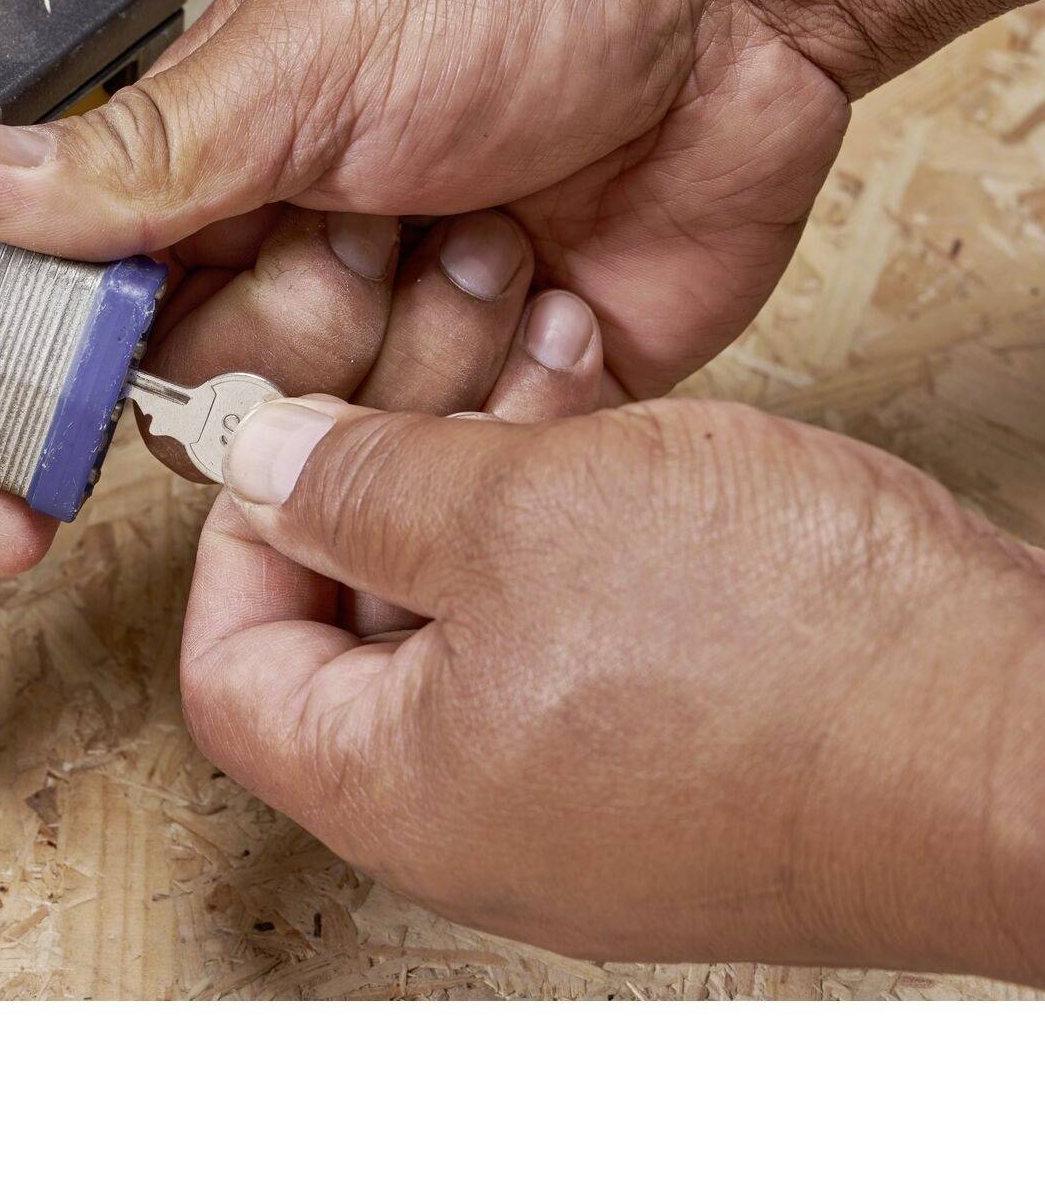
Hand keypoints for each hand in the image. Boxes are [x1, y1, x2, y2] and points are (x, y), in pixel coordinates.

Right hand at [0, 207, 615, 574]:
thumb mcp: (312, 48)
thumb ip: (138, 149)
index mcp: (209, 175)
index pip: (72, 327)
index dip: (27, 423)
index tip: (5, 512)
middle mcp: (291, 266)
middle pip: (209, 408)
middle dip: (298, 332)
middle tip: (371, 218)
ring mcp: (397, 338)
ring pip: (339, 453)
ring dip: (423, 343)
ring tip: (490, 226)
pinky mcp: (503, 397)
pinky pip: (465, 471)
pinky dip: (515, 388)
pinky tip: (553, 286)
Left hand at [184, 393, 1044, 984]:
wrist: (1023, 741)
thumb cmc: (796, 658)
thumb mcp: (526, 513)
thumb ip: (365, 485)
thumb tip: (261, 462)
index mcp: (398, 790)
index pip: (231, 668)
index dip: (239, 538)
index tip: (283, 442)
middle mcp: (476, 822)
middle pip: (350, 639)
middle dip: (383, 484)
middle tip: (427, 376)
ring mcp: (582, 806)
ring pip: (473, 623)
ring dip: (488, 489)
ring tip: (542, 375)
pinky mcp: (676, 768)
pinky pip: (573, 642)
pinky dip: (571, 536)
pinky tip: (616, 437)